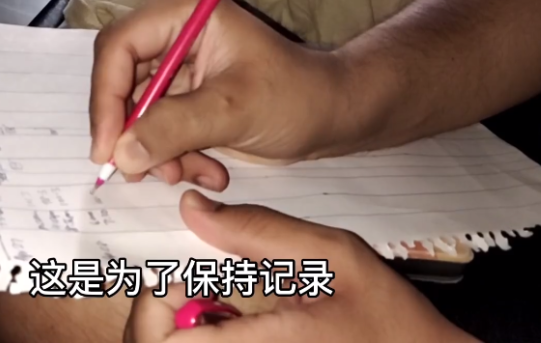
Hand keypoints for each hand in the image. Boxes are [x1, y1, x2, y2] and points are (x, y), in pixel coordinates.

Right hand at [90, 0, 362, 188]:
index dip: (106, 96)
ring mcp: (177, 67)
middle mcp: (174, 34)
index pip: (120, 45)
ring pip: (135, 112)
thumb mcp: (234, 110)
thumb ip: (174, 128)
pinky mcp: (184, 98)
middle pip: (119, 79)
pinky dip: (173, 157)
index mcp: (185, 13)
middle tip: (138, 172)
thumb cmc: (296, 96)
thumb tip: (121, 153)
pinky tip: (207, 172)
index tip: (108, 147)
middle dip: (131, 130)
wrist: (331, 116)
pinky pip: (156, 129)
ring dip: (155, 151)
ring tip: (187, 174)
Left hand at [124, 191, 474, 342]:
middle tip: (180, 281)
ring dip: (175, 325)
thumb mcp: (334, 256)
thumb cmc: (389, 319)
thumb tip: (194, 209)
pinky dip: (199, 334)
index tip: (169, 274)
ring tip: (205, 296)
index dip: (152, 305)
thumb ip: (260, 231)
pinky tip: (222, 314)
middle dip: (157, 314)